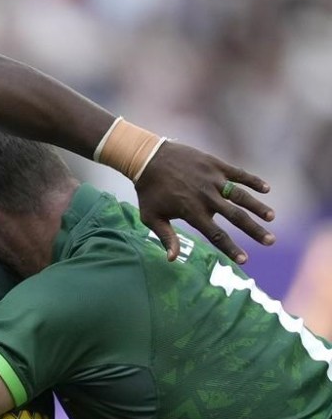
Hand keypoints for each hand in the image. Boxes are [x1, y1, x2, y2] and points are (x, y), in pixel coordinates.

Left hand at [136, 141, 274, 263]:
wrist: (147, 157)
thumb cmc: (149, 191)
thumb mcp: (151, 217)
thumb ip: (166, 237)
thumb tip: (172, 260)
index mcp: (192, 212)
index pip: (216, 235)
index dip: (231, 248)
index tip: (245, 260)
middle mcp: (206, 197)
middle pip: (235, 217)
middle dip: (254, 230)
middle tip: (270, 241)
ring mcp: (212, 179)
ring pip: (241, 195)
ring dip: (258, 206)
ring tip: (271, 217)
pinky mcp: (215, 164)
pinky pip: (238, 173)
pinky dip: (253, 180)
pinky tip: (267, 189)